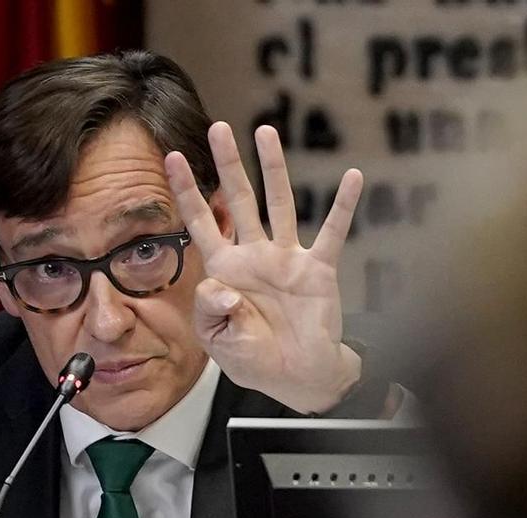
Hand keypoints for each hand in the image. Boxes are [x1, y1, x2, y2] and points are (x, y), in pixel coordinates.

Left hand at [165, 121, 363, 413]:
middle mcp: (254, 256)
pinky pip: (333, 233)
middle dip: (227, 164)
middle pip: (238, 200)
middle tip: (218, 127)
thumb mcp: (217, 342)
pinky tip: (353, 177)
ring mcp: (286, 260)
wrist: (298, 379)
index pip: (201, 223)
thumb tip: (221, 286)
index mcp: (224, 271)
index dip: (187, 192)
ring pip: (279, 204)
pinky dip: (344, 206)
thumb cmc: (255, 360)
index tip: (173, 157)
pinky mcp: (317, 270)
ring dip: (273, 168)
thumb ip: (210, 312)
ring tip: (265, 132)